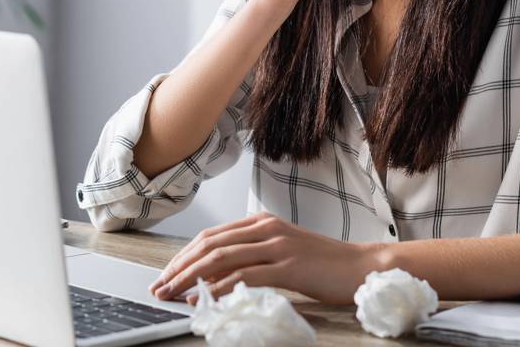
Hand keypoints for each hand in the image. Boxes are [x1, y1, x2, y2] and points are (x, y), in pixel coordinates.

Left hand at [148, 212, 381, 304]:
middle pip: (209, 244)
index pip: (211, 236)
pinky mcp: (288, 266)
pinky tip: (203, 298)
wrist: (360, 266)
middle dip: (179, 266)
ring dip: (190, 277)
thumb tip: (214, 277)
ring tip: (172, 294)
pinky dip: (218, 287)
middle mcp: (265, 228)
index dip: (183, 255)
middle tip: (159, 286)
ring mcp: (277, 245)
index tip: (166, 274)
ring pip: (221, 258)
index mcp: (261, 222)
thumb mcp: (282, 251)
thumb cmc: (322, 263)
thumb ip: (251, 257)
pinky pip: (244, 276)